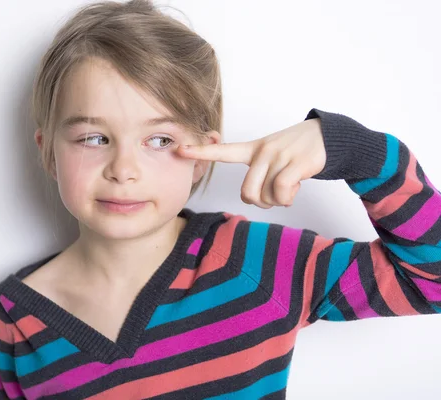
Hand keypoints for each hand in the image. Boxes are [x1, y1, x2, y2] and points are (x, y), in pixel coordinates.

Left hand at [177, 118, 325, 208]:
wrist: (328, 136)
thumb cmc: (295, 152)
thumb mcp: (272, 156)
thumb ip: (258, 175)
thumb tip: (253, 199)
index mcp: (253, 149)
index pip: (223, 151)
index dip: (201, 152)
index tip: (179, 149)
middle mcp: (263, 151)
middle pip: (247, 192)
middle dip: (259, 203)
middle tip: (272, 197)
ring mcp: (279, 156)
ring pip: (266, 195)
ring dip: (278, 201)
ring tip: (288, 189)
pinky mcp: (296, 163)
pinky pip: (282, 192)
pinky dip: (288, 198)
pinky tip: (296, 188)